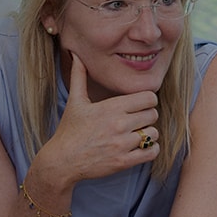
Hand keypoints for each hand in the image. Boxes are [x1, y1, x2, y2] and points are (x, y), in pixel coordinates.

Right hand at [32, 54, 161, 185]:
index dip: (147, 100)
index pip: (148, 97)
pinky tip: (141, 147)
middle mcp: (119, 124)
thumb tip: (75, 54)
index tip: (140, 105)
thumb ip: (79, 76)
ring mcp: (122, 144)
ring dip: (149, 134)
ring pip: (154, 133)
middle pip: (153, 114)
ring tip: (137, 135)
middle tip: (138, 120)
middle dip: (147, 116)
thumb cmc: (69, 130)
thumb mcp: (75, 101)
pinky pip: (151, 152)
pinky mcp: (124, 161)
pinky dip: (151, 149)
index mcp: (111, 107)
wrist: (62, 161)